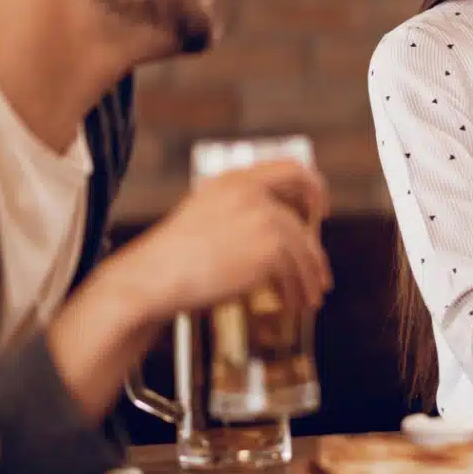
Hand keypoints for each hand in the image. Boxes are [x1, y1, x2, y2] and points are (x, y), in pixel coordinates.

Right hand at [110, 158, 332, 321]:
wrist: (151, 279)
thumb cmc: (171, 258)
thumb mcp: (205, 216)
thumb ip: (241, 213)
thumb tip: (280, 232)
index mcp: (235, 180)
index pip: (290, 169)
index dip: (313, 187)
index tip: (321, 210)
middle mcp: (253, 193)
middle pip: (300, 224)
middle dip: (314, 255)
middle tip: (319, 275)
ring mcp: (264, 219)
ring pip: (303, 251)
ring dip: (309, 279)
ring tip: (309, 299)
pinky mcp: (270, 248)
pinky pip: (295, 272)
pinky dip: (297, 291)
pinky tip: (295, 304)